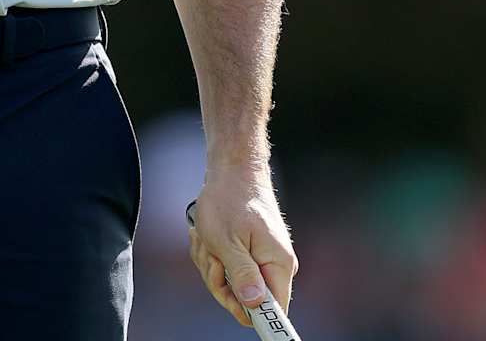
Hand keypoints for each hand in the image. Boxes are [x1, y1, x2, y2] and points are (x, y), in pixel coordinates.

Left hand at [186, 164, 296, 327]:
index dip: (253, 315)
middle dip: (219, 280)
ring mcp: (259, 259)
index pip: (274, 310)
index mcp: (278, 265)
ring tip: (209, 237)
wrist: (231, 170)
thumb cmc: (230, 200)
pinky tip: (207, 235)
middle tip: (212, 253)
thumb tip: (254, 305)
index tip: (235, 306)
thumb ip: (241, 275)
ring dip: (211, 263)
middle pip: (244, 300)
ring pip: (228, 284)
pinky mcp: (246, 253)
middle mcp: (273, 266)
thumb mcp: (228, 241)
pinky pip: (223, 269)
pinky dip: (210, 254)